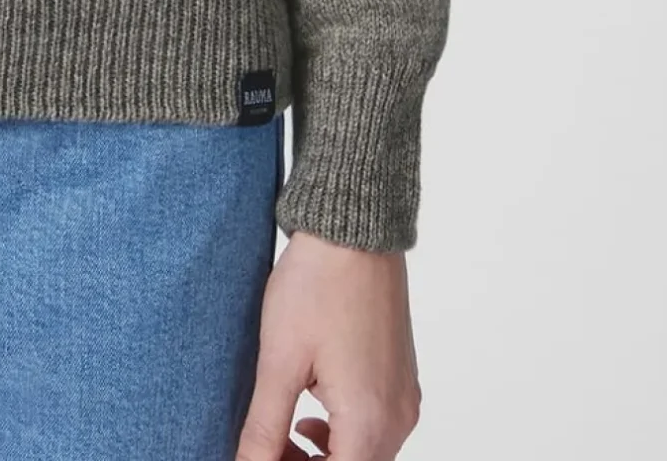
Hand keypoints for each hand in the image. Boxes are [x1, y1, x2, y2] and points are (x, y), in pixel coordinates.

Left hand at [235, 230, 422, 460]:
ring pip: (365, 454)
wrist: (354, 229)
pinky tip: (310, 412)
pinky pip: (376, 430)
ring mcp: (404, 398)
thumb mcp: (279, 360)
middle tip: (266, 447)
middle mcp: (397, 418)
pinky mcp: (401, 380)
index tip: (262, 456)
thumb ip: (265, 427)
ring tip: (283, 432)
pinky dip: (344, 435)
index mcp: (369, 421)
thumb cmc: (317, 285)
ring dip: (326, 456)